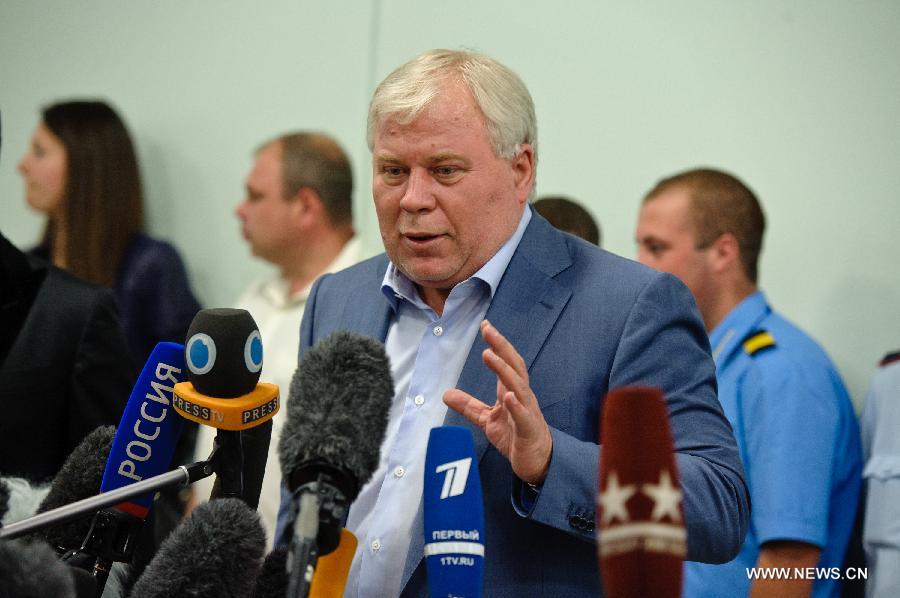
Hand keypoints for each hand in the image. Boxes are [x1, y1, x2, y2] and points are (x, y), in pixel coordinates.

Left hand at [443, 319, 552, 484]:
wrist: (538, 462)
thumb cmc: (516, 436)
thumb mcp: (487, 419)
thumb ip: (469, 405)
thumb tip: (445, 394)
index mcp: (512, 391)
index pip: (506, 362)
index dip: (497, 344)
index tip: (485, 326)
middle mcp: (522, 396)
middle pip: (514, 366)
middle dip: (501, 347)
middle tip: (488, 330)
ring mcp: (527, 412)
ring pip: (519, 386)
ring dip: (504, 370)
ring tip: (489, 355)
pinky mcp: (529, 430)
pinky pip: (524, 416)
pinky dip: (517, 405)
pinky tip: (509, 396)